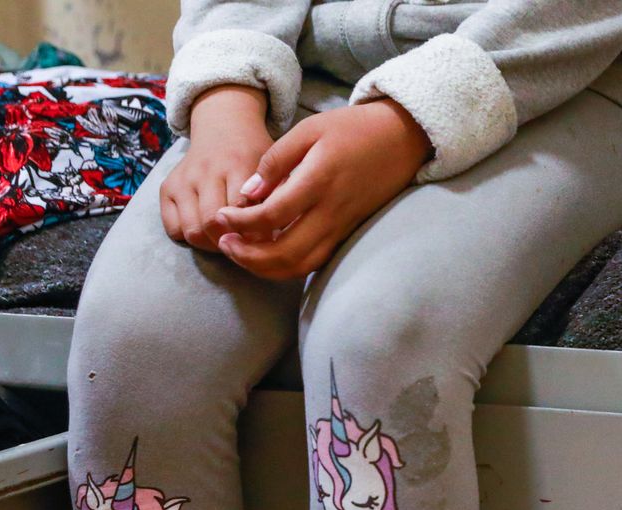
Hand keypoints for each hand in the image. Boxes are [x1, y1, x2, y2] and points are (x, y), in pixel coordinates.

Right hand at [161, 86, 272, 250]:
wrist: (224, 127)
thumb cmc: (253, 155)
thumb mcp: (272, 168)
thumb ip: (275, 198)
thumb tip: (274, 239)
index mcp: (237, 163)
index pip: (239, 209)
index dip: (253, 233)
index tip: (264, 239)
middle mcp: (205, 171)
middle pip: (212, 224)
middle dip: (230, 242)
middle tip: (244, 243)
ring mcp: (183, 179)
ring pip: (192, 231)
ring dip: (210, 244)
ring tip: (227, 238)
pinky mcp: (167, 188)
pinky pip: (173, 229)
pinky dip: (189, 237)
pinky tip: (206, 230)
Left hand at [212, 99, 431, 279]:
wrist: (401, 139)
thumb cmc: (353, 129)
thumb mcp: (309, 129)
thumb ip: (275, 161)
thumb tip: (247, 193)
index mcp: (319, 181)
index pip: (272, 215)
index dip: (240, 222)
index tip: (220, 217)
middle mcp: (331, 211)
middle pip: (284, 252)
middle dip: (247, 255)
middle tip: (224, 242)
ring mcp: (341, 226)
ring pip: (300, 265)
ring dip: (265, 267)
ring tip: (241, 253)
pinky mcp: (346, 233)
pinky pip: (314, 262)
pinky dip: (287, 266)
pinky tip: (268, 256)